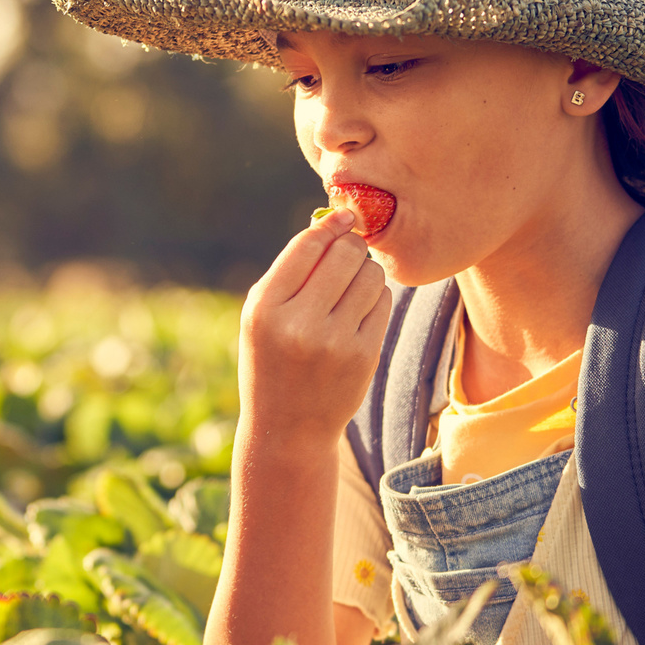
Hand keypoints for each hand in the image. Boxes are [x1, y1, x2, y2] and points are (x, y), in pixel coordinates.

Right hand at [238, 207, 390, 449]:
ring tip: (349, 289)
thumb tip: (334, 219)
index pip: (306, 246)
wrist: (287, 427)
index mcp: (265, 308)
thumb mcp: (261, 316)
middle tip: (347, 254)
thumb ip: (290, 270)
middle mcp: (298, 324)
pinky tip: (357, 313)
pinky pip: (383, 302)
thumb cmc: (271, 359)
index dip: (330, 225)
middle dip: (351, 246)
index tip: (344, 217)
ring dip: (365, 272)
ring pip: (369, 275)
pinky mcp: (363, 355)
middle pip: (344, 255)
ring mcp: (334, 342)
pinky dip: (374, 299)